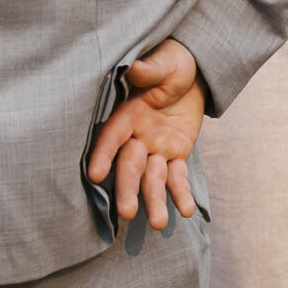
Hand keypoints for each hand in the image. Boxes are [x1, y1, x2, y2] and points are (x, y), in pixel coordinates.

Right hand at [87, 38, 205, 230]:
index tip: (95, 175)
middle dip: (128, 188)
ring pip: (153, 178)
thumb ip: (150, 70)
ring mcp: (156, 148)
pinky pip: (178, 177)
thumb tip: (135, 68)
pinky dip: (181, 193)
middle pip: (130, 165)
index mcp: (128, 113)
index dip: (104, 154)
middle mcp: (138, 135)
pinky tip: (186, 211)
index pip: (112, 136)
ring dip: (154, 200)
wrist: (192, 71)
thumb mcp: (163, 63)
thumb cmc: (171, 62)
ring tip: (159, 225)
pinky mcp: (176, 154)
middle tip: (126, 213)